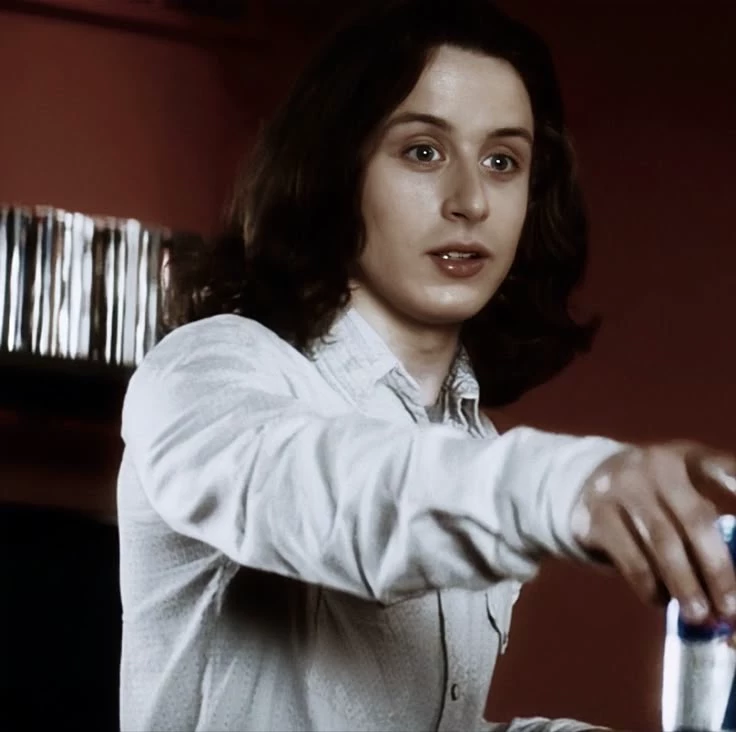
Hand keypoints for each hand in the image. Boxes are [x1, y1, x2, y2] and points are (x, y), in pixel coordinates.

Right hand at [570, 440, 735, 623]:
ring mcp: (621, 488)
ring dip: (685, 585)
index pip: (725, 471)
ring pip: (662, 543)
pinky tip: (660, 600)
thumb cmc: (652, 496)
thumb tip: (729, 585)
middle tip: (730, 609)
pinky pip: (630, 558)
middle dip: (717, 569)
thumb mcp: (681, 489)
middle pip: (695, 520)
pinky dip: (650, 586)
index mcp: (687, 458)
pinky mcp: (596, 516)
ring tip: (699, 616)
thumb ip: (708, 521)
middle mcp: (655, 465)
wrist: (585, 481)